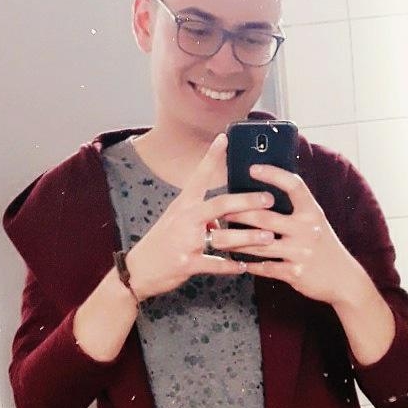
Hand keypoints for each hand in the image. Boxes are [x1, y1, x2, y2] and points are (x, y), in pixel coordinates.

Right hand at [125, 134, 279, 300]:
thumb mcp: (176, 222)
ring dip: (248, 238)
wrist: (138, 270)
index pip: (199, 176)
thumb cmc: (160, 243)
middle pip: (220, 204)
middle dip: (246, 201)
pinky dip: (231, 267)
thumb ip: (200, 216)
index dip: (212, 157)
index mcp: (183, 205)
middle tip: (268, 198)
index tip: (224, 138)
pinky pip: (215, 265)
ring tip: (268, 237)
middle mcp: (185, 219)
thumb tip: (223, 216)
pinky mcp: (187, 263)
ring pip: (223, 237)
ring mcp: (186, 242)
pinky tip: (244, 267)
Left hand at [224, 163, 367, 305]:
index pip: (293, 186)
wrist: (344, 279)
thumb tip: (266, 194)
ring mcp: (301, 252)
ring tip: (218, 238)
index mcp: (312, 212)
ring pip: (260, 244)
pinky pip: (265, 267)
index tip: (252, 168)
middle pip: (265, 217)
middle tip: (219, 210)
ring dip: (235, 242)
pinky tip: (236, 262)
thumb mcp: (316, 222)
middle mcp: (307, 229)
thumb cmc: (324, 246)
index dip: (273, 175)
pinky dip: (250, 265)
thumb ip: (296, 209)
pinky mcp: (295, 273)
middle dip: (238, 214)